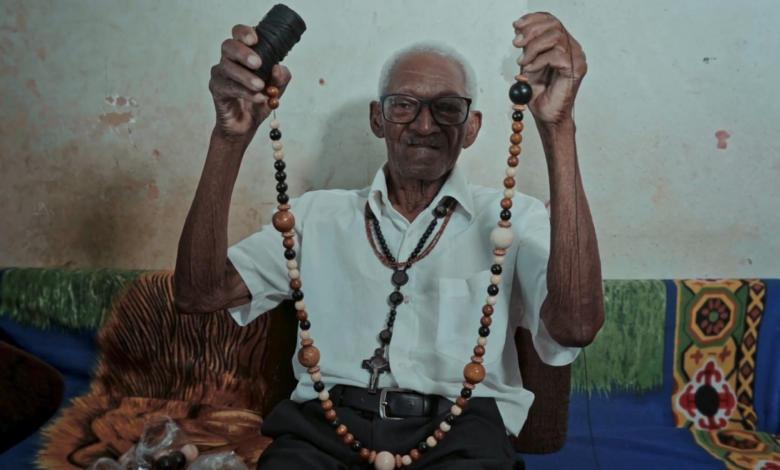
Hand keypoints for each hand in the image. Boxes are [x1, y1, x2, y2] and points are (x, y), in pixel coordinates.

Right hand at [209, 24, 291, 138]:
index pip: (238, 34)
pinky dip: (244, 92)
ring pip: (227, 67)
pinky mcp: (216, 89)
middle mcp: (228, 60)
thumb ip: (281, 77)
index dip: (244, 33)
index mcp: (242, 53)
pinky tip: (257, 97)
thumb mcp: (277, 87)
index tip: (255, 40)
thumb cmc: (258, 99)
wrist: (247, 124)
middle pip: (228, 46)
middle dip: (243, 53)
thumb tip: (277, 68)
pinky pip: (228, 87)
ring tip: (260, 86)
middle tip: (258, 63)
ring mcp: (220, 74)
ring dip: (245, 76)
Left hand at [512, 13, 586, 126]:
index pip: (551, 21)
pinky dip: (539, 61)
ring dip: (533, 48)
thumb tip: (519, 29)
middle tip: (516, 43)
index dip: (533, 19)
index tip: (516, 26)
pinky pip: (556, 56)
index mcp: (562, 44)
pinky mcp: (576, 69)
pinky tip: (530, 70)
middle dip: (531, 31)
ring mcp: (576, 58)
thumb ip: (527, 47)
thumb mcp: (528, 64)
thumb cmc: (540, 94)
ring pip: (555, 38)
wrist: (546, 116)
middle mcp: (572, 48)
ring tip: (522, 62)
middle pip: (553, 25)